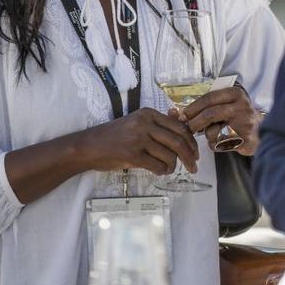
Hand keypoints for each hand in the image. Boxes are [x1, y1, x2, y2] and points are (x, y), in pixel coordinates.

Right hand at [80, 108, 198, 175]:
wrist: (88, 146)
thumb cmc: (114, 136)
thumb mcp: (136, 123)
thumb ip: (158, 124)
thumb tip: (183, 124)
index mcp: (148, 113)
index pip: (179, 127)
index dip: (191, 142)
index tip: (195, 152)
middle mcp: (145, 123)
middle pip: (178, 141)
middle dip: (189, 156)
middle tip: (193, 166)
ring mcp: (138, 139)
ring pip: (170, 155)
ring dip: (173, 166)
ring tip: (168, 169)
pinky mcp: (133, 155)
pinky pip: (158, 166)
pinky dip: (162, 171)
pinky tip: (159, 171)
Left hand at [178, 86, 260, 155]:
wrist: (261, 131)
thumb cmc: (237, 117)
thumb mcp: (225, 105)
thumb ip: (205, 107)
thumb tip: (176, 112)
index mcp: (235, 93)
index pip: (209, 98)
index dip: (192, 107)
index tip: (182, 115)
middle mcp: (242, 106)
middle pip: (210, 114)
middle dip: (194, 123)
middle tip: (188, 128)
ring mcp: (246, 123)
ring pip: (214, 131)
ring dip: (208, 135)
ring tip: (214, 134)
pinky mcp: (247, 139)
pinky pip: (221, 144)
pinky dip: (216, 145)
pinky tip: (223, 142)